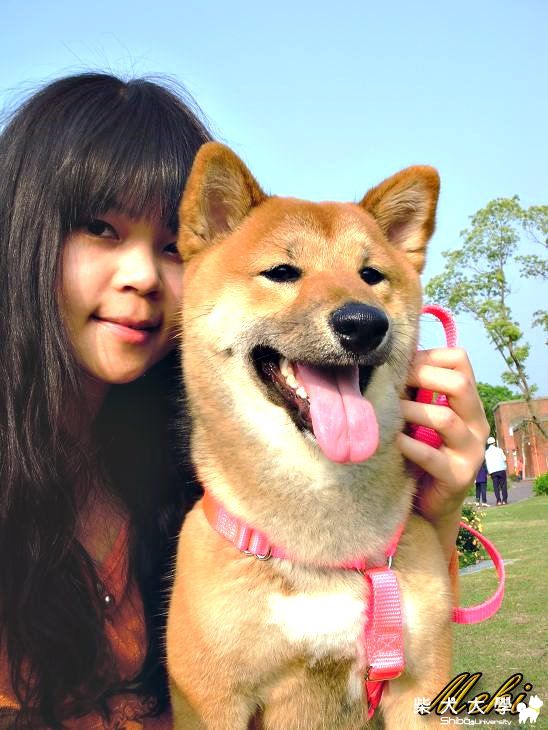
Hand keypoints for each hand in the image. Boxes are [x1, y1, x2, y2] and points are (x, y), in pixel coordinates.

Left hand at [397, 348, 489, 558]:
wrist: (431, 502)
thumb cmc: (421, 450)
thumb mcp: (421, 416)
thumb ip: (413, 392)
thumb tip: (385, 361)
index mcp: (468, 403)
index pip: (460, 361)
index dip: (429, 356)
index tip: (402, 363)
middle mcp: (477, 423)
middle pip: (460, 384)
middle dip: (422, 376)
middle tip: (394, 383)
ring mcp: (471, 450)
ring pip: (446, 419)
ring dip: (412, 411)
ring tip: (391, 412)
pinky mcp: (459, 476)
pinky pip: (433, 457)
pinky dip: (409, 445)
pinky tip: (394, 441)